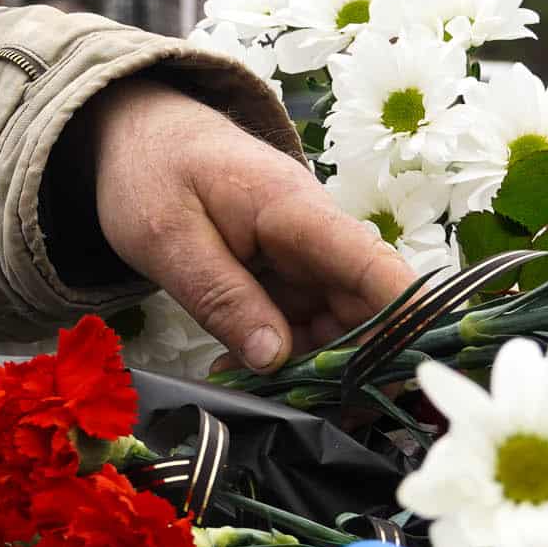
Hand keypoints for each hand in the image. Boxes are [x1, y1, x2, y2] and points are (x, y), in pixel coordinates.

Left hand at [86, 80, 408, 369]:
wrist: (140, 133)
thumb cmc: (152, 171)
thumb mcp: (168, 240)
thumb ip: (222, 298)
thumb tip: (275, 360)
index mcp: (297, 212)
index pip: (377, 269)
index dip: (406, 322)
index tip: (406, 377)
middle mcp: (317, 236)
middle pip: (367, 310)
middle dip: (349, 368)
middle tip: (302, 413)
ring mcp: (305, 257)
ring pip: (338, 326)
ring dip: (310, 369)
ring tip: (255, 395)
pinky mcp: (287, 275)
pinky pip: (303, 325)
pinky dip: (281, 355)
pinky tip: (240, 372)